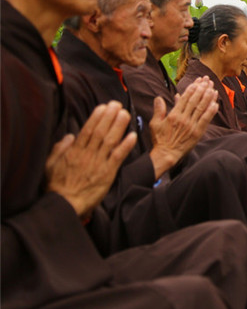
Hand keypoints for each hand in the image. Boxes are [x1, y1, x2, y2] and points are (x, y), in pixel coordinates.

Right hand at [45, 102, 137, 218]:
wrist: (65, 204)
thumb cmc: (57, 186)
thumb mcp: (51, 165)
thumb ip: (60, 149)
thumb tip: (70, 135)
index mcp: (74, 151)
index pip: (87, 130)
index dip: (97, 117)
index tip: (104, 107)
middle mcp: (87, 154)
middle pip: (100, 131)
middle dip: (110, 116)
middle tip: (118, 105)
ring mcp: (98, 163)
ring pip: (110, 141)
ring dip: (119, 126)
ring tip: (126, 114)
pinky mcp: (107, 173)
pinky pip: (117, 157)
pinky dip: (125, 146)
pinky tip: (133, 136)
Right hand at [149, 77, 218, 177]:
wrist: (166, 154)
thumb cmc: (160, 139)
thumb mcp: (155, 123)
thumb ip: (158, 110)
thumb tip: (158, 98)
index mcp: (173, 115)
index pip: (184, 99)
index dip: (192, 89)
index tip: (197, 82)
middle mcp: (183, 119)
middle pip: (195, 101)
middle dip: (202, 89)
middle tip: (207, 81)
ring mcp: (191, 126)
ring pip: (201, 108)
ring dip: (208, 97)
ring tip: (213, 88)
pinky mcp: (197, 133)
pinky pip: (206, 120)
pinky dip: (211, 112)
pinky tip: (215, 104)